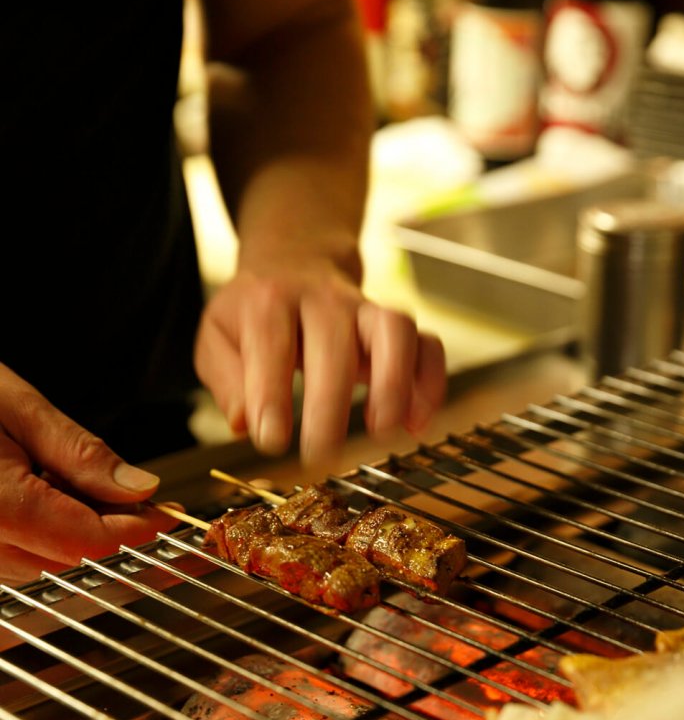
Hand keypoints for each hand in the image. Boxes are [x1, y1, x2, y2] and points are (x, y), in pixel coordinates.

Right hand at [0, 365, 172, 583]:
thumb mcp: (14, 406)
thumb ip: (80, 454)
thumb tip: (140, 490)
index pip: (90, 542)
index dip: (138, 530)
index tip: (167, 511)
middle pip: (72, 560)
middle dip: (109, 528)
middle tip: (128, 488)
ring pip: (45, 565)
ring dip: (72, 531)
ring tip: (55, 475)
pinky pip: (13, 560)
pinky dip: (39, 533)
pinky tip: (31, 491)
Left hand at [193, 255, 445, 466]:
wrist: (294, 264)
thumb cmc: (254, 314)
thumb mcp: (218, 337)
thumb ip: (226, 379)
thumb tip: (244, 421)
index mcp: (269, 300)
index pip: (271, 343)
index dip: (271, 393)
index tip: (271, 440)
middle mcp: (323, 299)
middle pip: (335, 342)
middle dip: (330, 404)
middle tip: (320, 455)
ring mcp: (366, 310)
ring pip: (394, 330)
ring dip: (394, 382)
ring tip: (382, 429)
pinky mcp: (396, 328)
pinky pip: (427, 345)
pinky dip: (430, 383)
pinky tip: (416, 422)